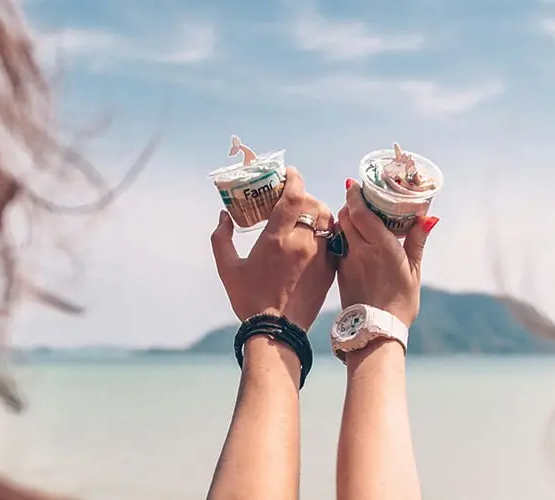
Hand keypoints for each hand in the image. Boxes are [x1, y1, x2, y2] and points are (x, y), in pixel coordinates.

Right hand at [212, 167, 336, 330]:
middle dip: (303, 195)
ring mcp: (319, 255)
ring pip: (326, 218)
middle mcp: (302, 241)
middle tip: (291, 197)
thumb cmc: (249, 300)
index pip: (293, 194)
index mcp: (276, 237)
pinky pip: (334, 238)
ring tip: (304, 215)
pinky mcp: (329, 268)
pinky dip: (326, 230)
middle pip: (312, 202)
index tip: (288, 173)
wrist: (277, 332)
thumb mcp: (227, 268)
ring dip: (317, 210)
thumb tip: (223, 216)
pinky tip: (315, 234)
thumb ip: (221, 238)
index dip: (292, 178)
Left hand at [336, 179, 438, 325]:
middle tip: (358, 197)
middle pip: (346, 216)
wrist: (376, 331)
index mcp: (382, 247)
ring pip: (339, 229)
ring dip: (345, 219)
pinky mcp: (340, 272)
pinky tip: (352, 238)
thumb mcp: (414, 271)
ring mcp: (347, 261)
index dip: (356, 195)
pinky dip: (342, 236)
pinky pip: (338, 245)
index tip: (356, 184)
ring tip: (356, 216)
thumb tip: (428, 218)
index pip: (360, 212)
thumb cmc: (401, 302)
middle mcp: (361, 251)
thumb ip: (418, 241)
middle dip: (350, 203)